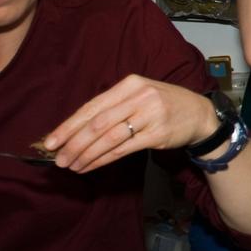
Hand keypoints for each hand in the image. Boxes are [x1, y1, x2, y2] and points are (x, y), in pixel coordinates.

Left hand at [43, 74, 219, 172]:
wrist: (200, 113)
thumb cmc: (163, 105)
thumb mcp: (140, 95)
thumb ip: (113, 106)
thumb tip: (75, 129)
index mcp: (131, 84)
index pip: (92, 106)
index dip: (69, 126)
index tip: (50, 142)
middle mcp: (140, 97)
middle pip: (98, 123)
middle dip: (74, 143)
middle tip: (58, 159)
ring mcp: (150, 115)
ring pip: (108, 138)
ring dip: (86, 155)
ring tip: (71, 166)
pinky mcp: (157, 134)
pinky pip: (123, 149)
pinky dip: (102, 159)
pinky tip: (91, 166)